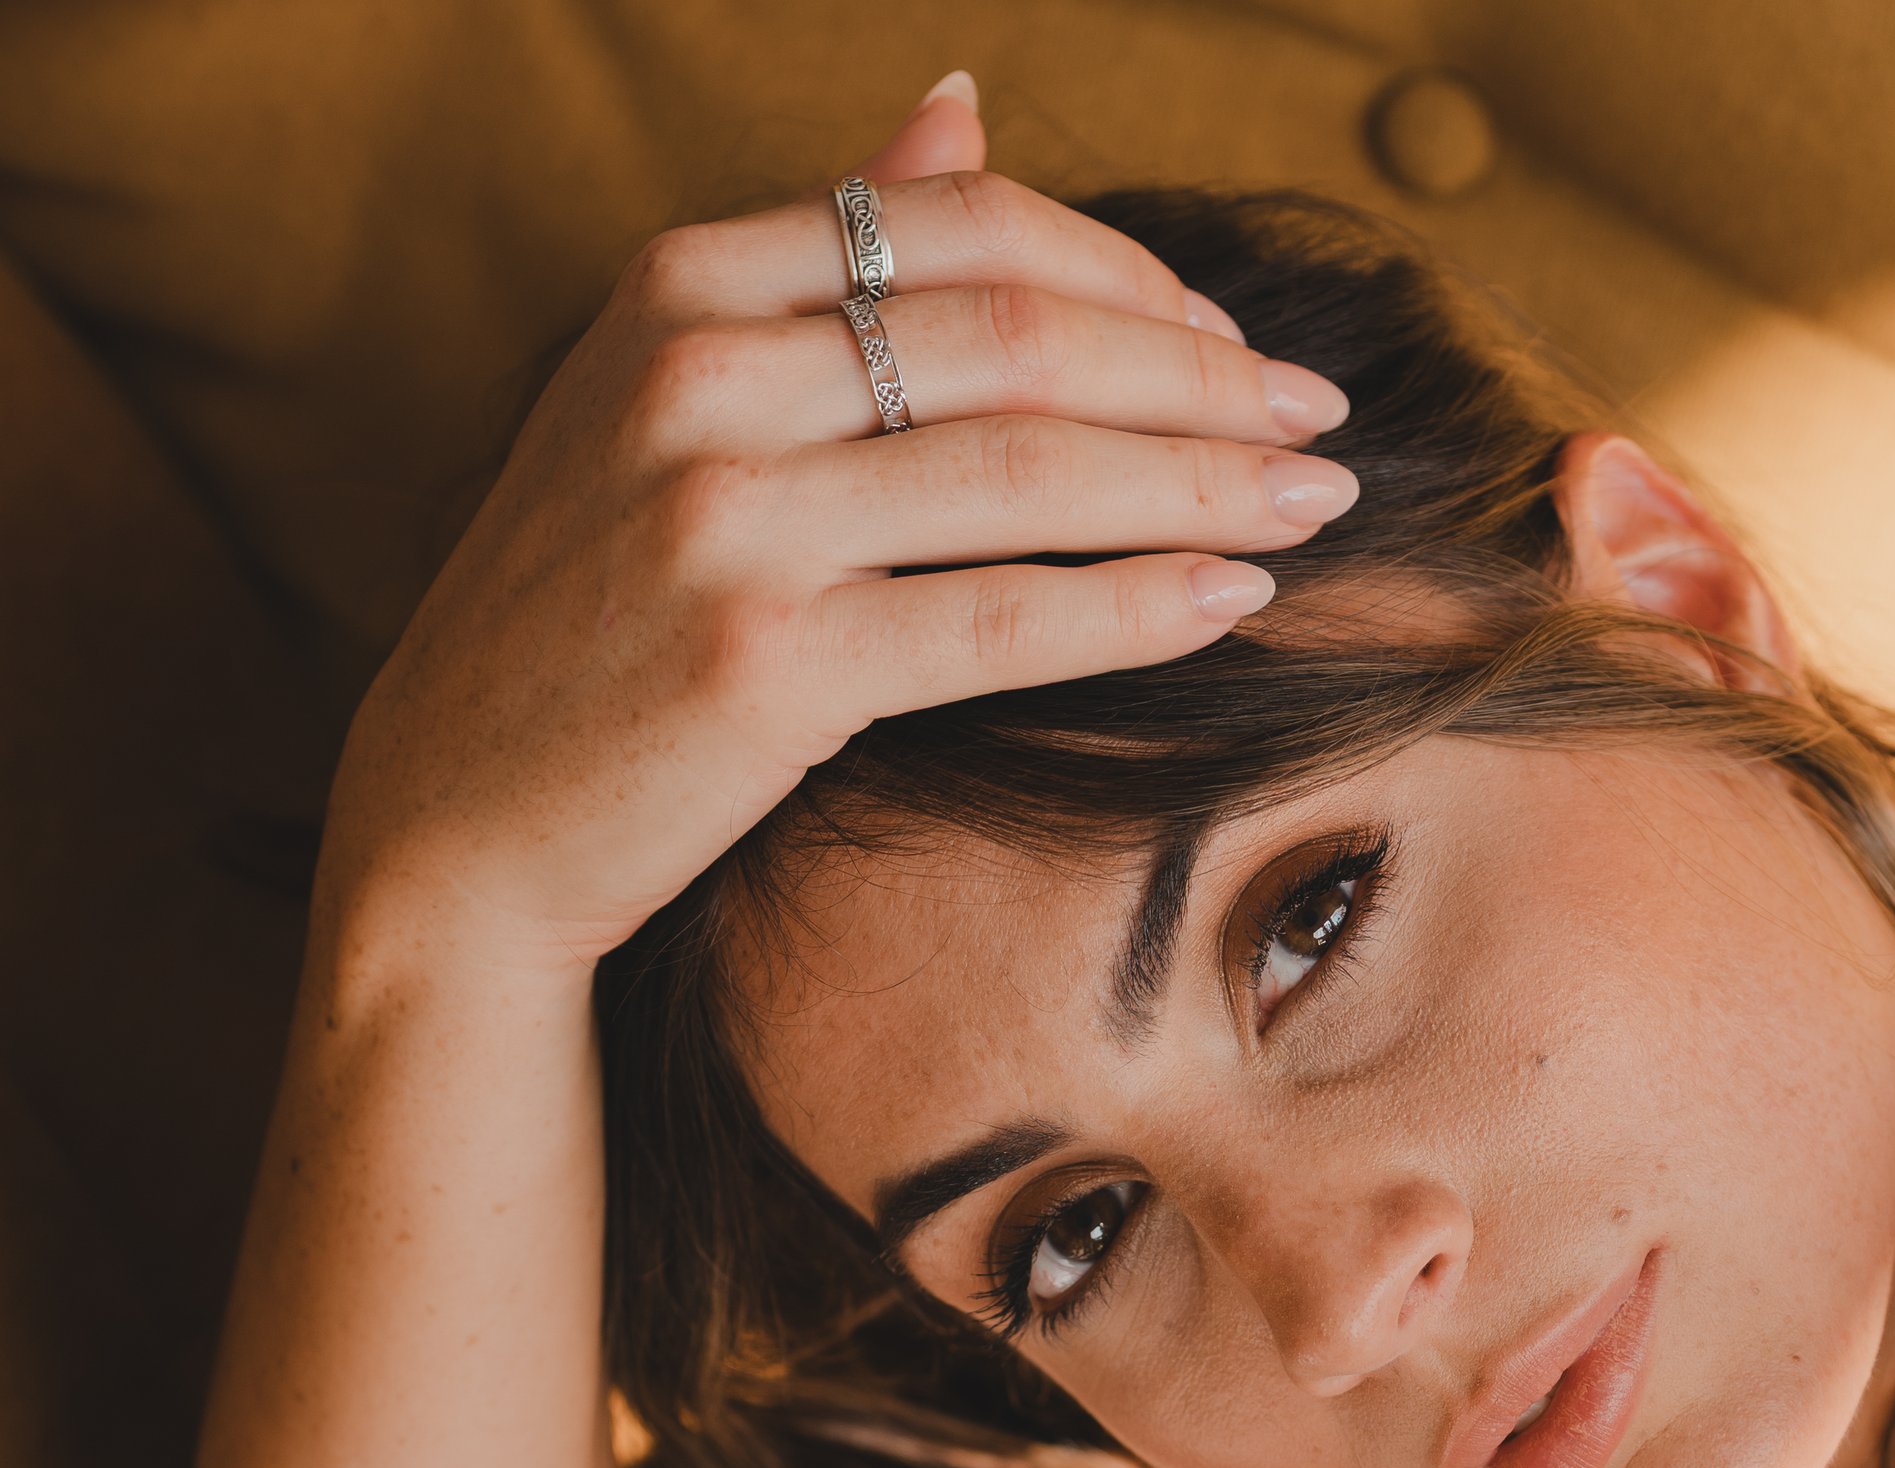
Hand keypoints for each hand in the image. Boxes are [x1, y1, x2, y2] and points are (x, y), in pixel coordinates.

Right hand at [327, 74, 1355, 963]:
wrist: (460, 818)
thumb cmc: (589, 616)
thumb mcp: (669, 397)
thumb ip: (820, 261)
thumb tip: (961, 105)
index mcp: (680, 283)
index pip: (961, 224)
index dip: (1126, 271)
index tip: (1230, 336)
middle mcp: (696, 372)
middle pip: (1016, 331)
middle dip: (1199, 371)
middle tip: (1317, 415)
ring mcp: (725, 515)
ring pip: (1027, 465)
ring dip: (1202, 480)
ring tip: (1313, 502)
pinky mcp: (765, 663)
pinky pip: (1001, 615)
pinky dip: (1135, 601)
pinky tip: (1230, 600)